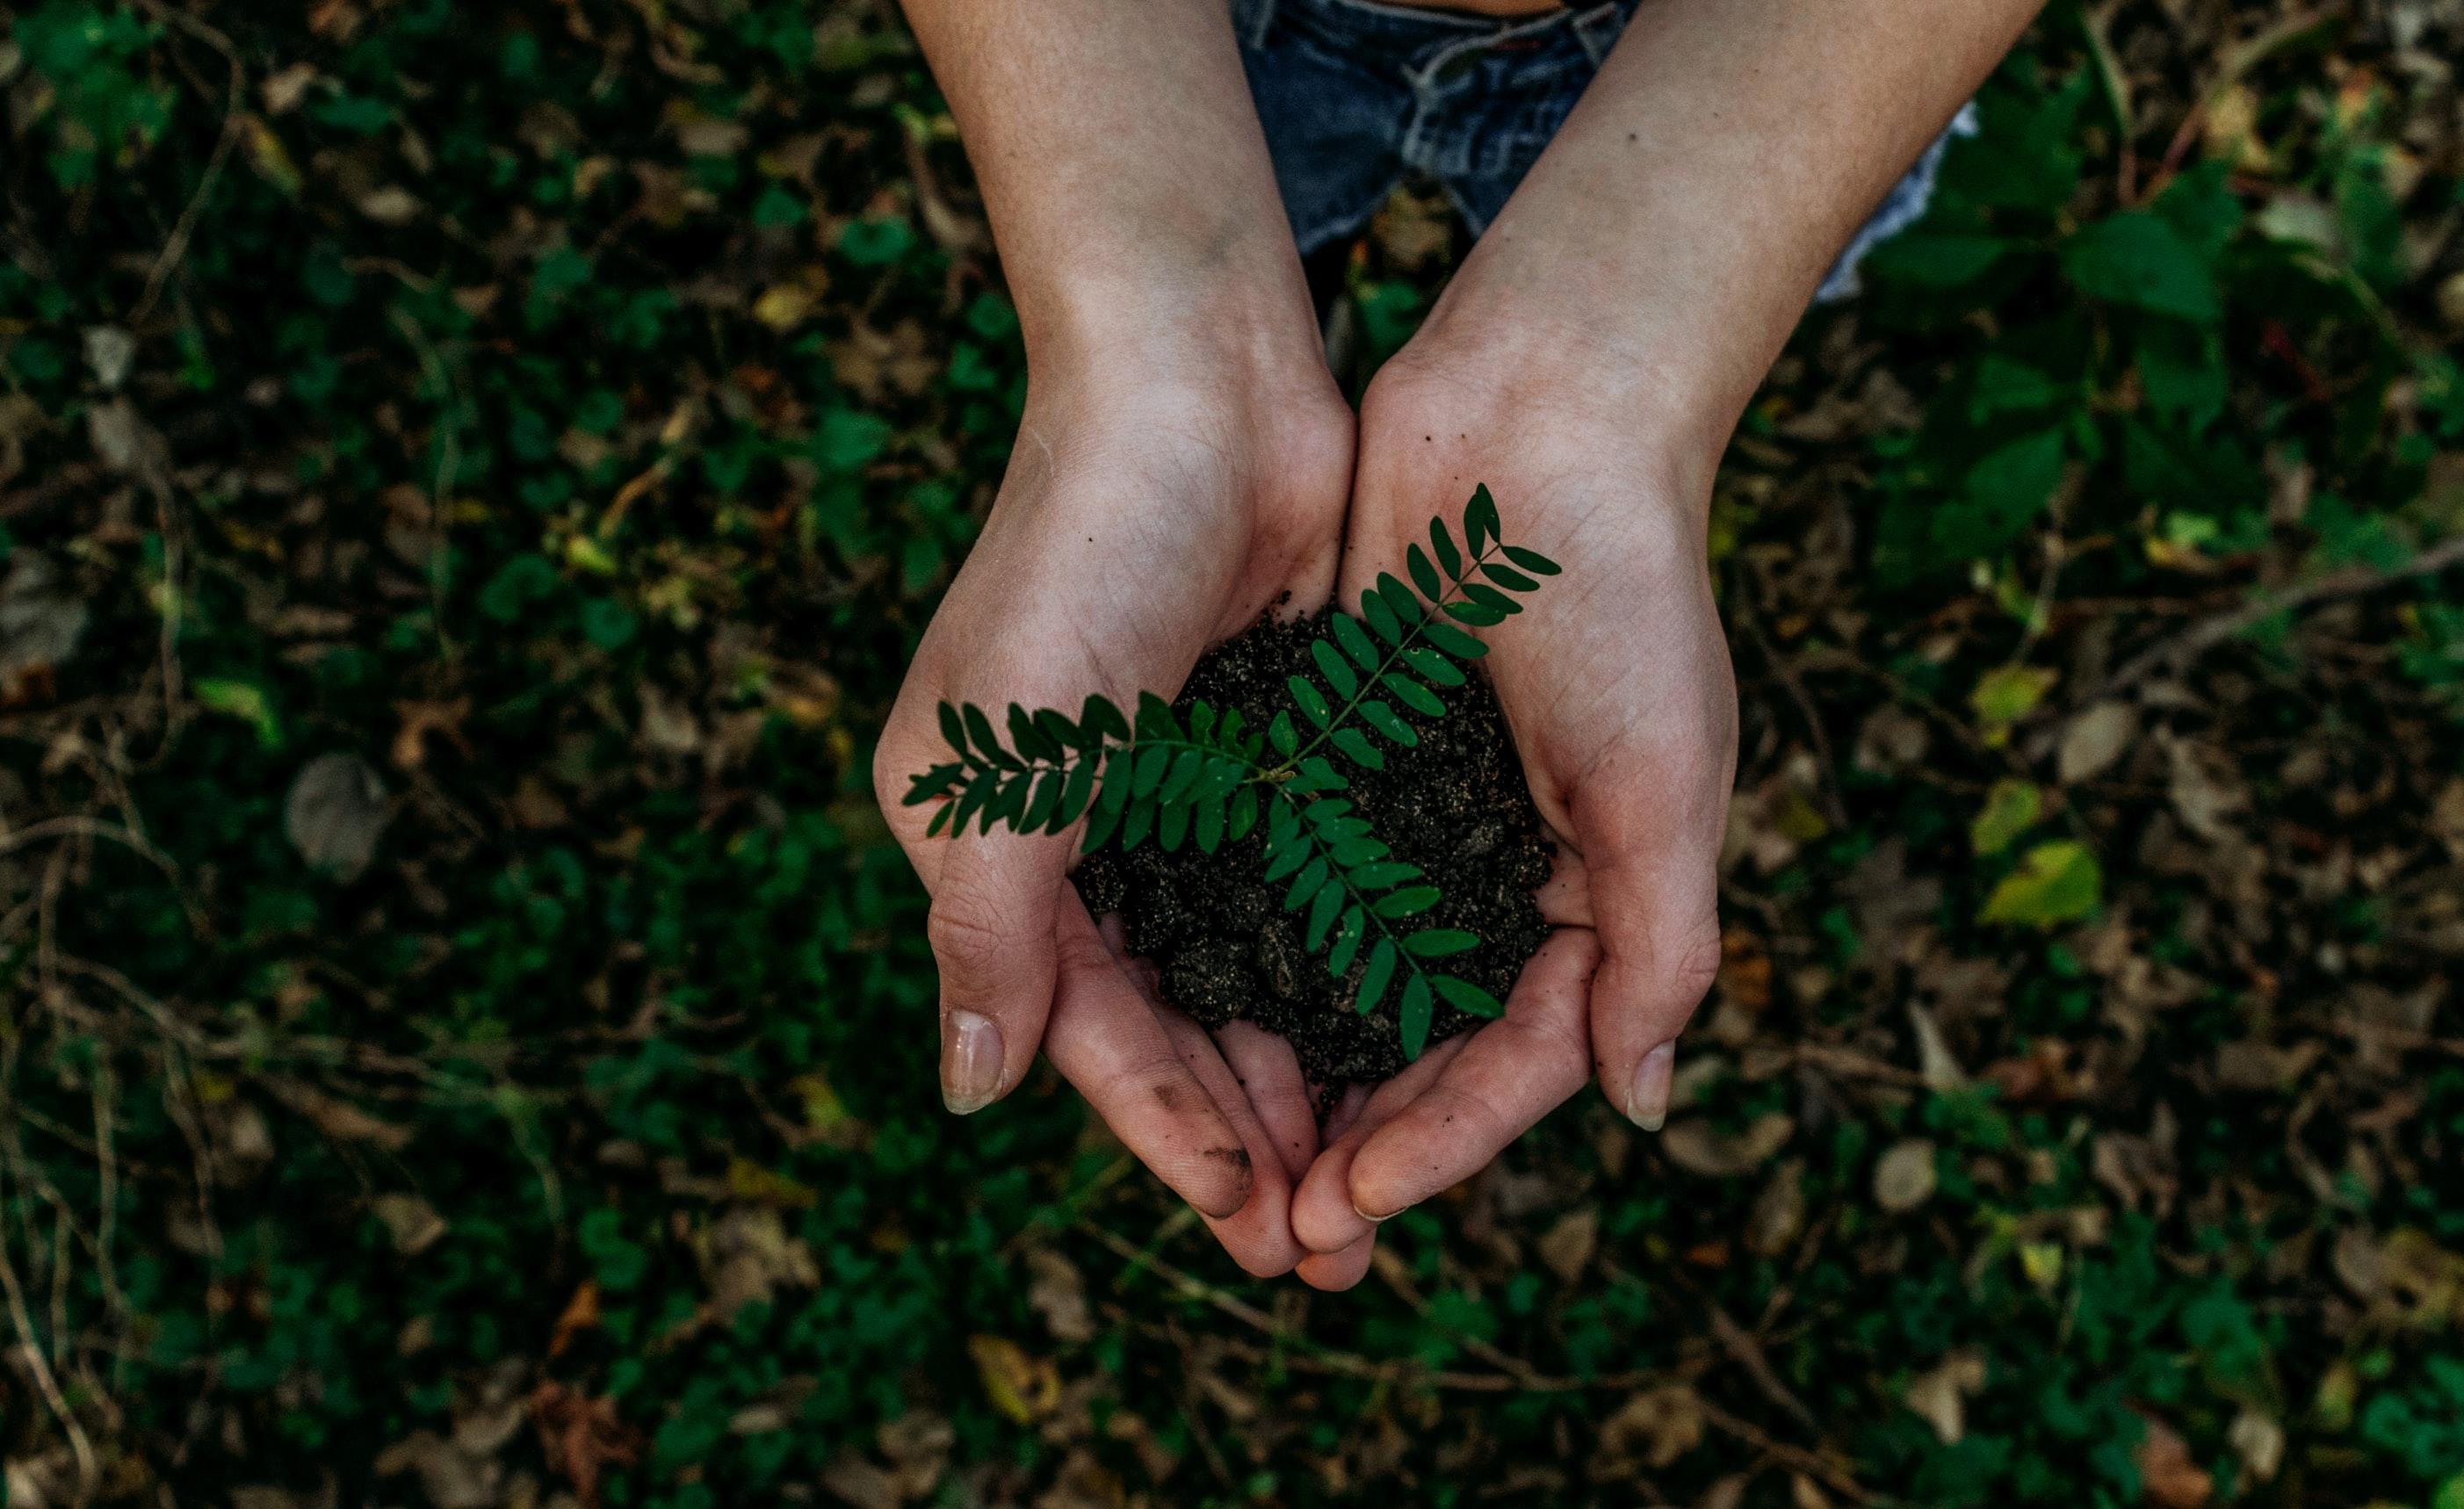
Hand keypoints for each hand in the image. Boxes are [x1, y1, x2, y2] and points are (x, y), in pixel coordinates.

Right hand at [874, 344, 1349, 1276]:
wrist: (1199, 380)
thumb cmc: (1082, 555)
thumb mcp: (1007, 758)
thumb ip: (989, 930)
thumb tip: (970, 1095)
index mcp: (995, 844)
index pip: (1087, 1029)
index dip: (1167, 1133)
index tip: (1252, 1225)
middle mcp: (1084, 834)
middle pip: (1172, 1022)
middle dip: (1245, 1135)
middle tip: (1330, 1246)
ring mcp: (1183, 794)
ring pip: (1248, 974)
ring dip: (1304, 1073)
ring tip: (1374, 1175)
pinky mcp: (1271, 750)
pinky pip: (1308, 893)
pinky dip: (1346, 971)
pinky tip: (1404, 1040)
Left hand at [1289, 339, 1735, 1285]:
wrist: (1540, 415)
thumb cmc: (1624, 595)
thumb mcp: (1665, 783)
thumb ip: (1659, 947)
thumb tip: (1640, 1106)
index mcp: (1593, 895)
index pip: (1517, 1059)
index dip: (1441, 1142)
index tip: (1352, 1204)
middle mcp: (1499, 873)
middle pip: (1422, 1047)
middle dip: (1358, 1143)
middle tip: (1279, 1236)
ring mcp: (1413, 819)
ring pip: (1344, 984)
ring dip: (1293, 1076)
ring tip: (1226, 1164)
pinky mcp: (1337, 757)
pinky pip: (1289, 883)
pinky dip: (1250, 955)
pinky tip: (1188, 1016)